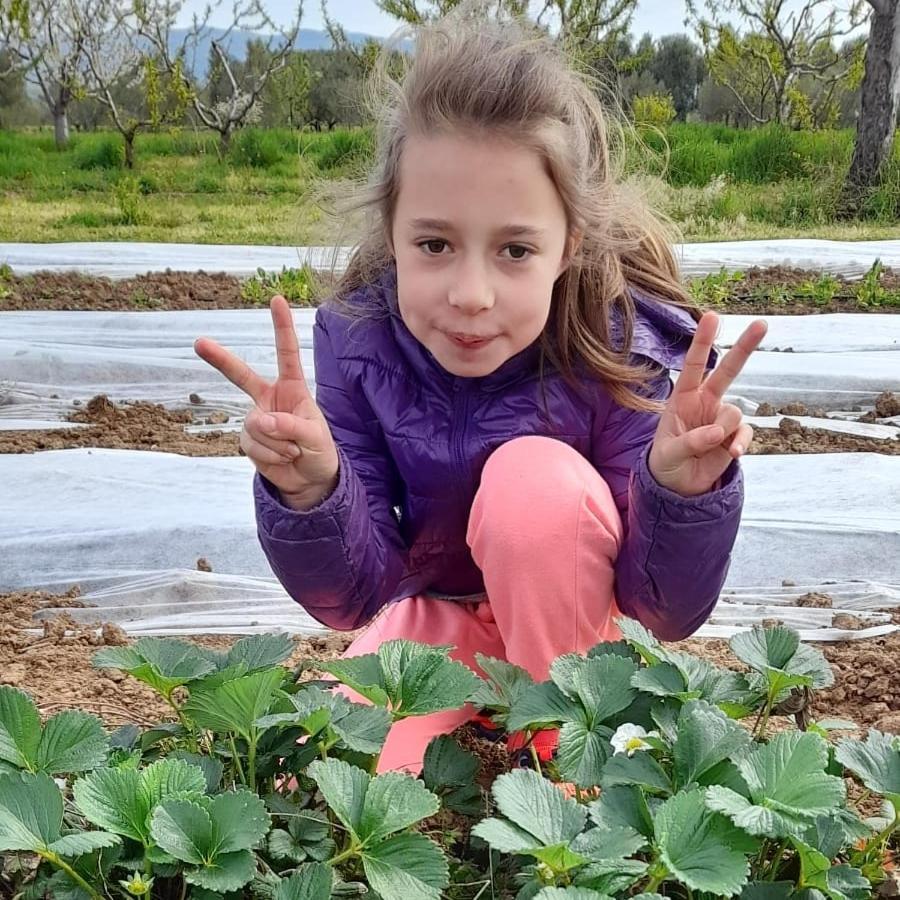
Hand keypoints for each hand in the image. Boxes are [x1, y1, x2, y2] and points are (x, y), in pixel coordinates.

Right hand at [194, 295, 338, 509]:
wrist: (309, 480)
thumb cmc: (319, 452)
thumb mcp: (316, 439)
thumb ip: (292, 427)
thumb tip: (261, 422)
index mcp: (292, 388)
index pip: (286, 354)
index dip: (282, 327)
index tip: (277, 299)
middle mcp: (270, 399)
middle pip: (241, 376)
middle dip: (220, 359)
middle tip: (199, 342)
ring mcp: (256, 418)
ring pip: (256, 426)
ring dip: (277, 443)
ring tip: (293, 451)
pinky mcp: (248, 439)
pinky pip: (252, 444)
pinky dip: (270, 455)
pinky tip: (282, 458)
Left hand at [647, 311, 767, 496]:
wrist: (678, 486)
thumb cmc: (666, 462)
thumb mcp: (669, 453)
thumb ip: (690, 441)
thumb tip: (717, 434)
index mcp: (683, 398)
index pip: (693, 365)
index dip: (703, 341)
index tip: (713, 316)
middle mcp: (705, 403)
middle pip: (728, 371)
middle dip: (745, 348)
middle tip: (762, 324)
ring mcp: (722, 419)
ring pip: (734, 413)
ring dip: (724, 430)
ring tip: (709, 446)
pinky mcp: (734, 437)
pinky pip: (745, 433)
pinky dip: (741, 443)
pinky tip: (732, 453)